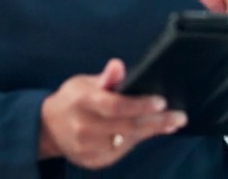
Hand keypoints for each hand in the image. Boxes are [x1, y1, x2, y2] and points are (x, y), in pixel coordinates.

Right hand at [39, 59, 186, 168]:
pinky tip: (153, 131)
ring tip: (172, 122)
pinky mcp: (93, 161)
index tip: (162, 101)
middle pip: (126, 127)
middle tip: (179, 117)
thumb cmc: (72, 99)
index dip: (139, 104)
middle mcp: (84, 127)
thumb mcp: (83, 82)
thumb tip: (118, 65)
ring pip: (127, 141)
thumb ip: (105, 77)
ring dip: (152, 131)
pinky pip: (122, 152)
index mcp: (82, 102)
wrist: (48, 128)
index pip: (115, 106)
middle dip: (156, 121)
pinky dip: (139, 140)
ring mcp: (87, 148)